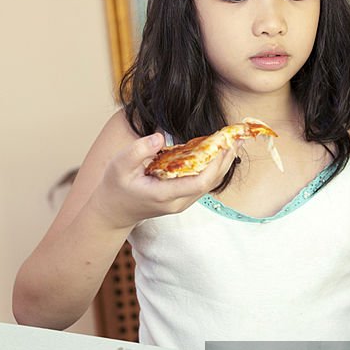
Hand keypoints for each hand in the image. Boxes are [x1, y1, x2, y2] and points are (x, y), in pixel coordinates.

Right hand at [89, 132, 238, 230]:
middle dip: (225, 159)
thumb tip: (160, 137)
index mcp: (165, 194)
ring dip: (223, 163)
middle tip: (236, 137)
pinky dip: (213, 167)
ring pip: (210, 184)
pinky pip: (203, 183)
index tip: (223, 143)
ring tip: (233, 141)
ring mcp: (182, 202)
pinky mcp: (182, 198)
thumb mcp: (119, 165)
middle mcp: (178, 202)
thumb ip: (138, 150)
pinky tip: (217, 151)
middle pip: (210, 182)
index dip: (215, 162)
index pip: (199, 181)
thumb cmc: (115, 187)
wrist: (113, 212)